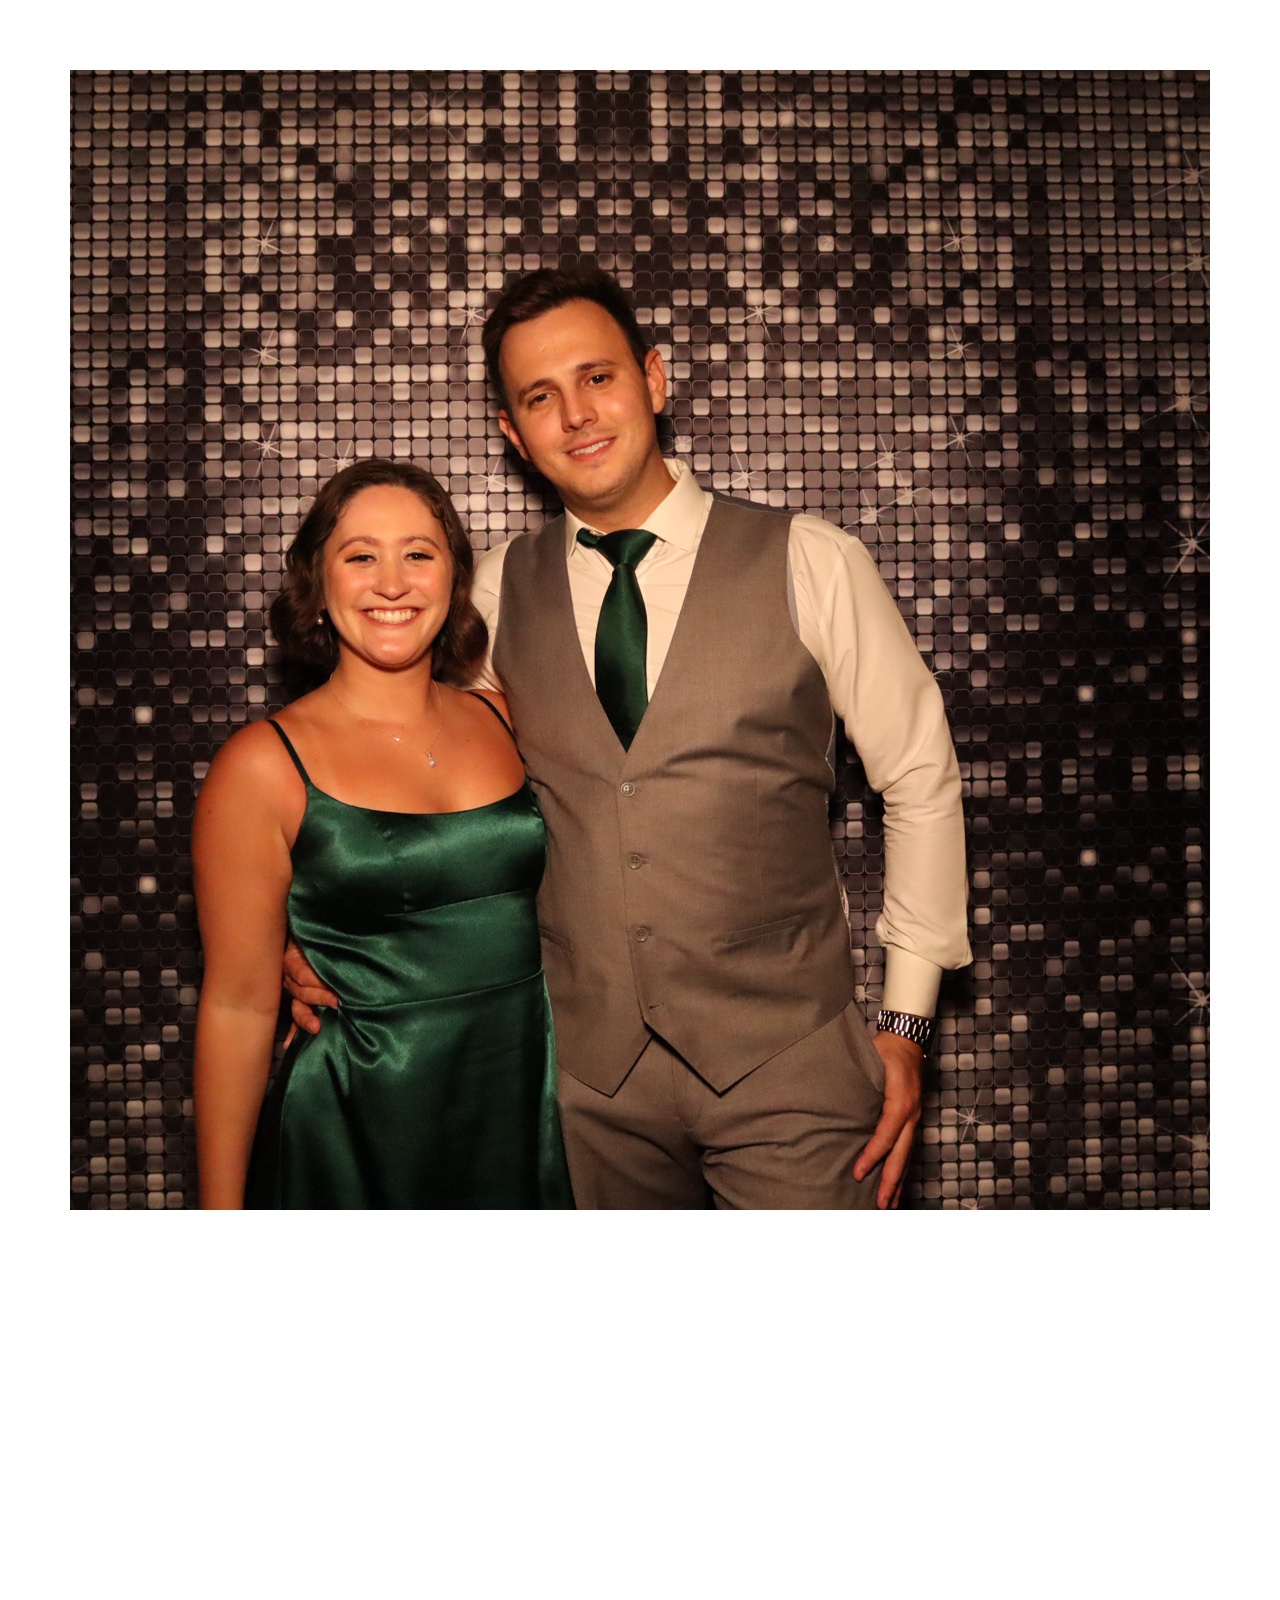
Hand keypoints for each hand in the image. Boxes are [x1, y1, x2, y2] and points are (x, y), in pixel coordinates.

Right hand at [282, 939, 339, 1034]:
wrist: (305, 938)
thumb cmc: (315, 936)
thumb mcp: (316, 937)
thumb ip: (325, 942)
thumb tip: (343, 941)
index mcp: (293, 960)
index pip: (302, 975)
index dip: (317, 983)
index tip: (334, 989)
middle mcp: (290, 978)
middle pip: (301, 992)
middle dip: (319, 998)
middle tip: (336, 1002)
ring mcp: (293, 992)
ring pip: (297, 1006)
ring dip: (305, 1018)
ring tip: (315, 1027)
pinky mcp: (298, 1002)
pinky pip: (294, 1017)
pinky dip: (294, 1031)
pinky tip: (289, 1044)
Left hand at [853, 1032, 924, 1208]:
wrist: (907, 1041)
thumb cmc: (885, 1050)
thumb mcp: (872, 1061)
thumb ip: (857, 1081)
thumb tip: (832, 1100)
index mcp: (901, 1102)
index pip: (886, 1136)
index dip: (872, 1156)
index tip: (858, 1173)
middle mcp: (911, 1115)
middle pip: (901, 1155)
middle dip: (891, 1181)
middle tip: (880, 1205)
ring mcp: (914, 1119)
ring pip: (906, 1156)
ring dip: (898, 1181)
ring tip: (889, 1204)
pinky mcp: (911, 1120)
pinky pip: (906, 1149)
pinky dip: (900, 1168)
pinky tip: (895, 1182)